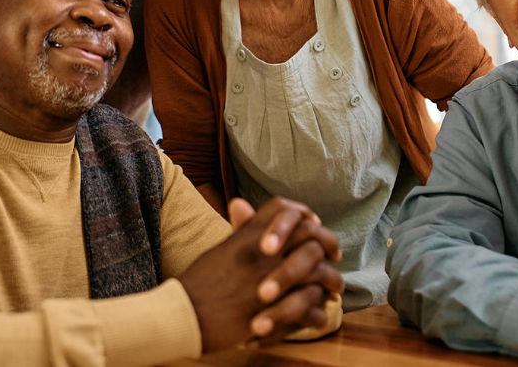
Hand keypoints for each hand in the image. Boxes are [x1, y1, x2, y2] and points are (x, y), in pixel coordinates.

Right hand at [178, 197, 342, 352]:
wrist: (183, 315)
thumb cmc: (199, 283)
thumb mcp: (221, 248)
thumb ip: (241, 229)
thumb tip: (242, 203)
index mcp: (250, 236)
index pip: (287, 211)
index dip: (304, 215)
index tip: (314, 225)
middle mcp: (263, 254)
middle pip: (311, 236)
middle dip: (328, 243)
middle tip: (334, 254)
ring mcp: (270, 281)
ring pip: (319, 273)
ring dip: (331, 280)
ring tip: (334, 287)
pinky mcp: (273, 312)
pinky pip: (310, 309)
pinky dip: (318, 313)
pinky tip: (318, 314)